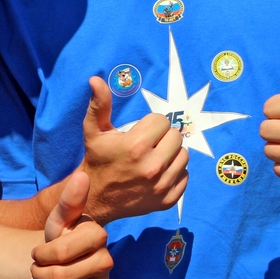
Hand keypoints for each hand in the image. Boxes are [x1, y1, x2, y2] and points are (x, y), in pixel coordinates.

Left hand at [30, 172, 113, 278]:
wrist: (64, 259)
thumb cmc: (61, 235)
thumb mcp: (59, 218)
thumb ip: (69, 200)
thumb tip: (82, 176)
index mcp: (98, 236)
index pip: (60, 253)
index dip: (40, 254)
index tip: (37, 251)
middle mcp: (107, 261)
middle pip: (60, 278)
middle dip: (39, 274)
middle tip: (37, 267)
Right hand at [77, 77, 187, 222]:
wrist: (95, 199)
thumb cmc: (97, 159)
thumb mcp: (94, 130)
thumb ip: (99, 104)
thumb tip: (95, 78)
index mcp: (136, 146)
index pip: (162, 121)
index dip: (150, 124)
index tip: (139, 133)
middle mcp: (152, 166)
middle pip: (176, 136)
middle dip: (162, 137)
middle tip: (147, 144)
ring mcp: (161, 186)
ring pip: (184, 155)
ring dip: (171, 153)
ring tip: (154, 157)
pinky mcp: (167, 200)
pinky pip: (185, 175)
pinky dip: (175, 173)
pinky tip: (158, 173)